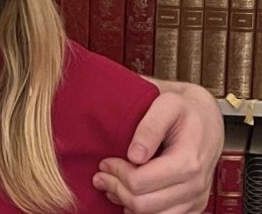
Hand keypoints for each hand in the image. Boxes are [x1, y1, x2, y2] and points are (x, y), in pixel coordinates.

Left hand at [92, 79, 223, 213]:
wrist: (207, 118)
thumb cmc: (183, 109)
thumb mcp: (166, 104)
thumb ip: (149, 127)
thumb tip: (135, 155)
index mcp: (187, 161)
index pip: (140, 182)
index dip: (116, 174)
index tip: (105, 162)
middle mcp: (195, 184)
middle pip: (144, 204)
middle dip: (116, 189)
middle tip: (101, 175)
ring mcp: (197, 197)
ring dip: (126, 202)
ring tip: (112, 185)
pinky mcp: (195, 205)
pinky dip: (143, 211)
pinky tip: (130, 195)